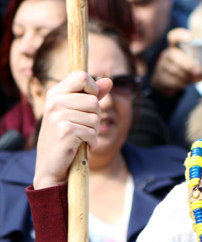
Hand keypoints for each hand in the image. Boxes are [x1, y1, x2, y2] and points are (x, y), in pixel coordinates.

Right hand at [33, 72, 112, 188]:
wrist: (51, 164)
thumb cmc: (66, 135)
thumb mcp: (78, 112)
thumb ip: (93, 95)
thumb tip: (109, 81)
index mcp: (55, 93)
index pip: (81, 76)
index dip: (93, 88)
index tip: (89, 101)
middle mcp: (54, 101)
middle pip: (94, 101)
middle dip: (96, 117)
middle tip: (83, 127)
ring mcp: (57, 116)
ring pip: (95, 117)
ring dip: (94, 130)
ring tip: (80, 136)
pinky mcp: (64, 130)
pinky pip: (92, 132)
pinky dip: (92, 141)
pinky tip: (81, 145)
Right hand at [149, 28, 201, 95]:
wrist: (170, 83)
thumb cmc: (185, 71)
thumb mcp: (192, 64)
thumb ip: (198, 64)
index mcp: (176, 47)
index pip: (174, 37)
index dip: (180, 35)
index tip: (190, 37)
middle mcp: (166, 55)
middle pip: (174, 55)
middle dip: (188, 65)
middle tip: (199, 72)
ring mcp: (160, 67)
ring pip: (173, 71)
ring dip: (186, 77)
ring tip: (194, 80)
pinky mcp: (156, 79)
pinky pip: (168, 82)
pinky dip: (179, 85)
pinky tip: (184, 85)